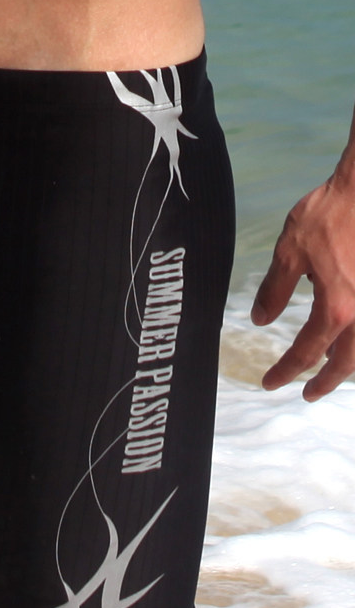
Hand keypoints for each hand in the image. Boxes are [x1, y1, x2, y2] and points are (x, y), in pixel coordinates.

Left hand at [251, 171, 354, 400]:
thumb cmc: (331, 213)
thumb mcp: (290, 252)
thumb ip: (274, 290)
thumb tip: (261, 320)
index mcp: (338, 307)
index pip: (306, 351)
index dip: (286, 371)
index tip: (270, 383)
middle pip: (347, 362)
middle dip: (326, 382)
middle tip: (308, 394)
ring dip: (349, 363)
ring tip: (328, 369)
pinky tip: (348, 335)